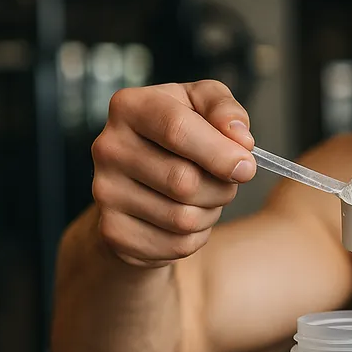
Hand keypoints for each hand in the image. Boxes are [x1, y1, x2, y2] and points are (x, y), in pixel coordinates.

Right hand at [91, 80, 256, 266]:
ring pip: (183, 218)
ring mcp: (105, 192)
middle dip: (221, 187)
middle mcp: (109, 148)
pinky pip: (177, 245)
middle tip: (227, 181)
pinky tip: (188, 217)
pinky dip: (197, 236)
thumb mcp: (203, 106)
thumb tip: (241, 140)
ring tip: (205, 197)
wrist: (141, 180)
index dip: (221, 153)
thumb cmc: (182, 136)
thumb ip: (225, 110)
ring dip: (211, 212)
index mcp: (130, 107)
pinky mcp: (113, 231)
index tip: (247, 167)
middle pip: (184, 181)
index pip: (177, 129)